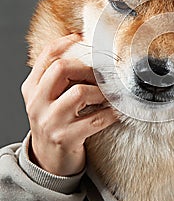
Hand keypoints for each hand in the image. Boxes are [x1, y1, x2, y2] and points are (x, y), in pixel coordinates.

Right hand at [21, 34, 117, 175]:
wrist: (48, 161)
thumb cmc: (55, 122)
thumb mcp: (47, 98)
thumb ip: (58, 78)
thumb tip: (82, 49)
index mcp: (32, 88)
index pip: (47, 56)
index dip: (66, 43)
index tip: (82, 39)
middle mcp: (37, 102)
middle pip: (62, 68)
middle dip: (88, 68)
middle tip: (102, 74)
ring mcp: (51, 121)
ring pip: (80, 92)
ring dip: (101, 92)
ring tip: (108, 95)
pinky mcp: (66, 138)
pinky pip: (96, 119)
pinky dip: (111, 113)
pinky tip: (115, 111)